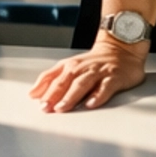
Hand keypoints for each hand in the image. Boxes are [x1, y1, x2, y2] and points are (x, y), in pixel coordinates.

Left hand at [30, 39, 147, 112]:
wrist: (121, 49)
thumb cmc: (94, 62)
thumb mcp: (70, 66)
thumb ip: (52, 79)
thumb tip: (34, 94)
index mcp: (69, 66)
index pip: (52, 77)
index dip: (43, 88)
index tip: (35, 101)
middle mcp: (81, 68)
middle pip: (65, 81)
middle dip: (53, 95)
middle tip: (45, 108)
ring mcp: (98, 72)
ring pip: (82, 84)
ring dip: (70, 96)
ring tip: (62, 108)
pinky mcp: (114, 78)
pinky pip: (105, 87)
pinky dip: (97, 95)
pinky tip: (90, 104)